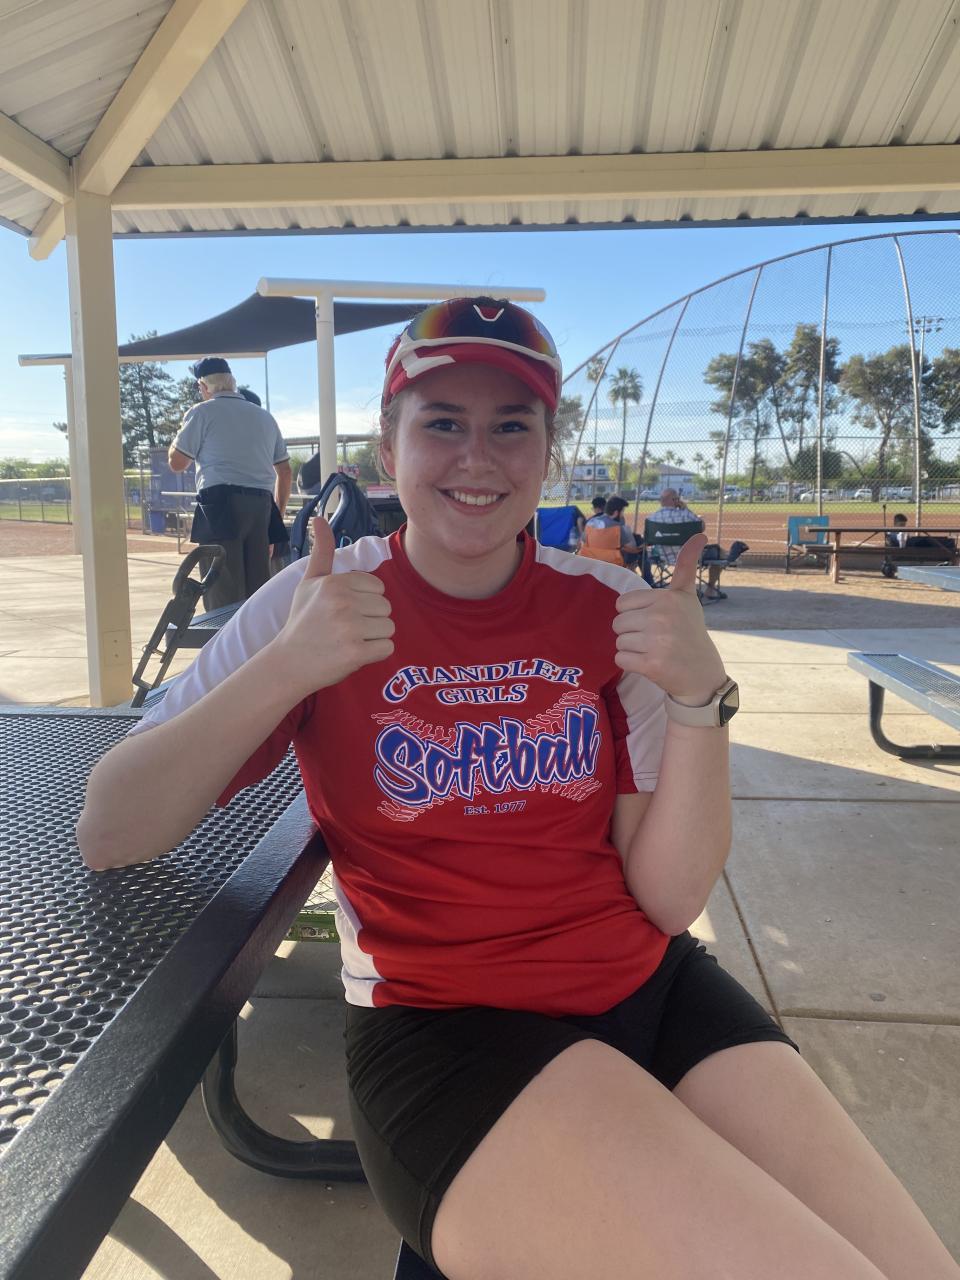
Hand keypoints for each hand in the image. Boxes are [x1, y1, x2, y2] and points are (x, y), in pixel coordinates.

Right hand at [275, 517, 394, 694]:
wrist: (289, 662)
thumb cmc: (303, 621)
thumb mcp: (309, 582)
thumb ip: (321, 551)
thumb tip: (319, 518)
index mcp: (334, 583)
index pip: (378, 587)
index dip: (366, 601)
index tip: (345, 611)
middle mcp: (342, 602)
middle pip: (386, 607)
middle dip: (372, 620)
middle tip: (346, 629)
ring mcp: (349, 628)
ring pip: (389, 627)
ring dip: (375, 637)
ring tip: (350, 640)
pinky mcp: (355, 652)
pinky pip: (387, 648)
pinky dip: (376, 654)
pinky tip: (354, 653)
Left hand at [612, 534, 726, 702]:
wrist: (702, 673)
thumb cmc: (690, 631)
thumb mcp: (687, 597)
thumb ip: (686, 565)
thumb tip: (700, 533)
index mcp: (667, 598)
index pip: (622, 604)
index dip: (634, 614)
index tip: (656, 622)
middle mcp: (662, 617)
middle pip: (618, 623)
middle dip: (632, 633)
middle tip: (655, 639)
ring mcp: (657, 642)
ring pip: (618, 641)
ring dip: (631, 649)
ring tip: (654, 651)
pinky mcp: (651, 665)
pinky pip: (620, 659)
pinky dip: (630, 664)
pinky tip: (650, 664)